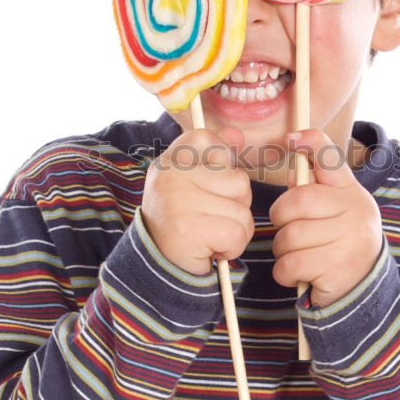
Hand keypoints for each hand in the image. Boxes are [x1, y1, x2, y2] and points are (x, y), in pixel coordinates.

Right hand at [140, 126, 253, 275]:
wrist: (156, 264)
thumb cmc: (180, 219)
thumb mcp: (192, 181)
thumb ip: (215, 155)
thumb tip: (236, 135)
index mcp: (169, 160)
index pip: (207, 139)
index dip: (221, 161)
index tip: (208, 185)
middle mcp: (170, 176)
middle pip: (239, 181)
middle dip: (236, 205)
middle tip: (209, 218)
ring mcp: (178, 201)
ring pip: (242, 211)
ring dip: (235, 229)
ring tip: (210, 234)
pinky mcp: (190, 229)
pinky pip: (237, 234)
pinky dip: (231, 248)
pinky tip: (210, 249)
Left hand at [269, 129, 382, 307]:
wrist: (365, 285)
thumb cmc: (339, 239)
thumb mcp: (333, 209)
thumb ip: (313, 188)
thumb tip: (293, 169)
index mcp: (349, 191)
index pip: (331, 159)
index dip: (311, 143)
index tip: (291, 139)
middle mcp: (354, 211)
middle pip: (294, 204)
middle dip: (281, 219)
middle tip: (289, 230)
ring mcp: (348, 241)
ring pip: (287, 238)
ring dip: (283, 250)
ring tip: (299, 254)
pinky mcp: (336, 271)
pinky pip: (289, 266)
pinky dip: (285, 273)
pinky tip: (301, 273)